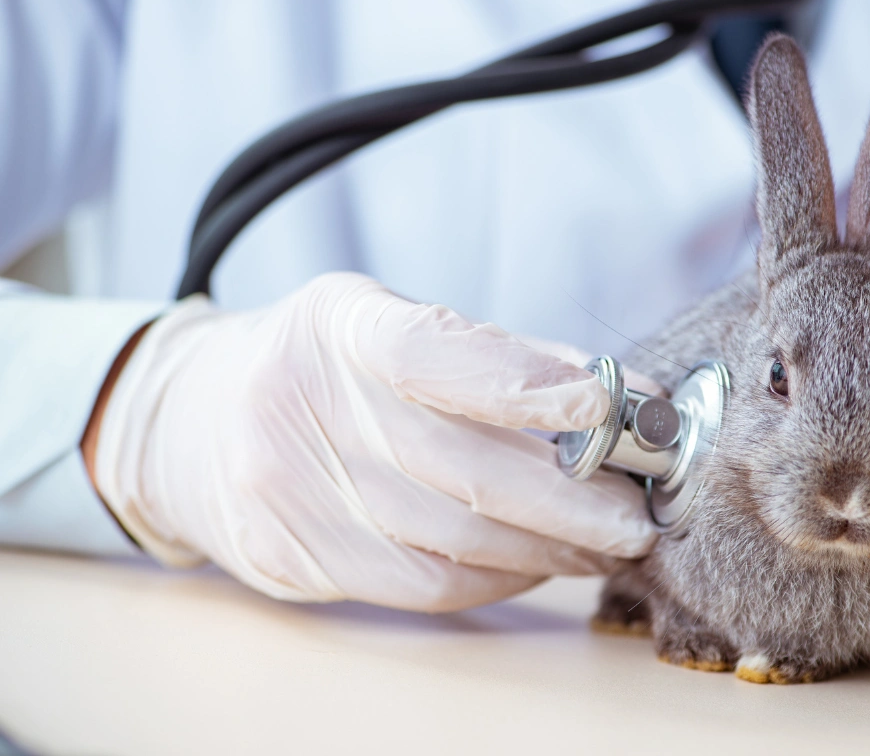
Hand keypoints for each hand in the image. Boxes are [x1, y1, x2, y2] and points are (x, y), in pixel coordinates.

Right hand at [87, 273, 656, 611]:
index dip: (526, 382)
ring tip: (603, 545)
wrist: (192, 422)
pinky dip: (496, 579)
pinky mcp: (292, 557)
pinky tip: (535, 564)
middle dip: (572, 502)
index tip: (605, 404)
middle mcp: (304, 405)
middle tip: (636, 517)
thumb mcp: (388, 323)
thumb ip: (498, 355)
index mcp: (340, 327)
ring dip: (547, 550)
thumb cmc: (322, 365)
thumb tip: (619, 395)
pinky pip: (421, 585)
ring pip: (453, 541)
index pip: (436, 355)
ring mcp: (289, 489)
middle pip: (463, 471)